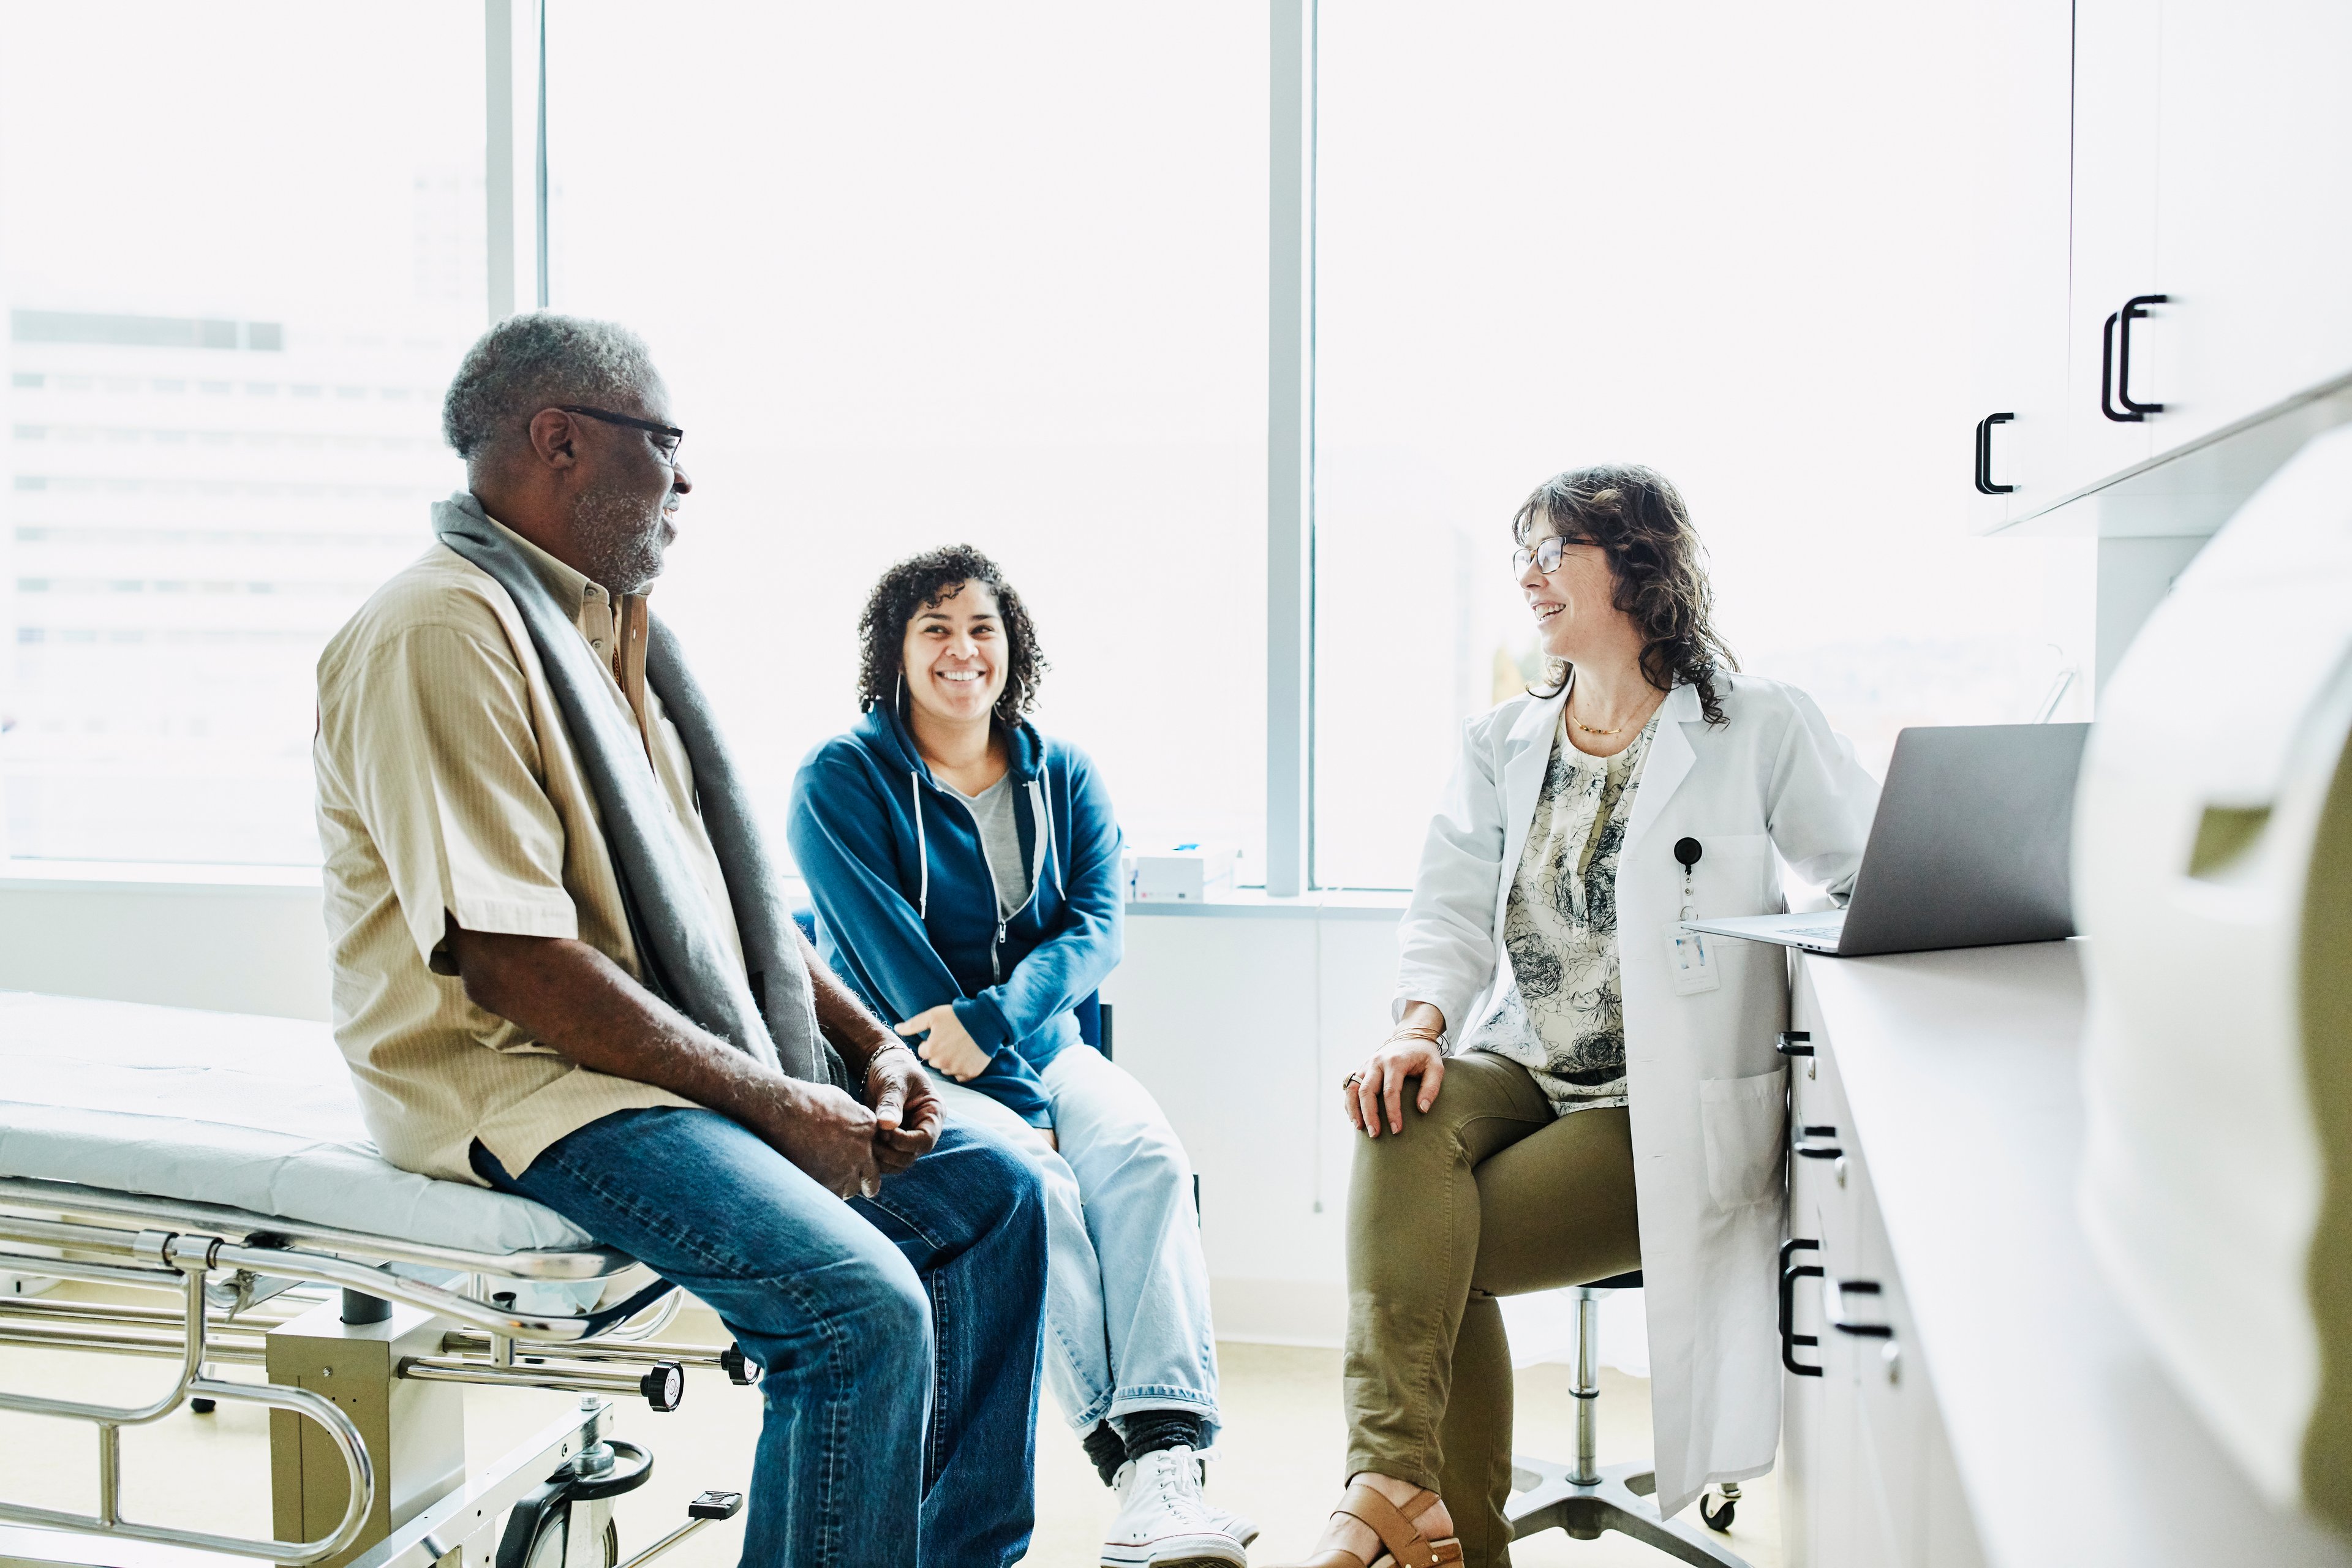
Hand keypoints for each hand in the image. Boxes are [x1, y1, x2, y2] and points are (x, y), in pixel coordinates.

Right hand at [748, 1078, 881, 1198]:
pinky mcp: (826, 1182)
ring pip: (852, 1189)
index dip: (868, 1159)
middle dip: (866, 1183)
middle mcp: (862, 1151)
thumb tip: (854, 1121)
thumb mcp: (840, 1100)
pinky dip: (827, 1192)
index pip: (878, 1152)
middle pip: (872, 1179)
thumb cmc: (807, 1100)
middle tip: (858, 1185)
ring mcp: (845, 1169)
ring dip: (844, 1188)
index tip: (859, 1163)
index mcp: (868, 1128)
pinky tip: (819, 1186)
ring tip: (831, 1183)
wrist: (785, 1110)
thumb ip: (853, 1116)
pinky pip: (833, 1196)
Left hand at [864, 1044, 942, 1174]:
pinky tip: (864, 1142)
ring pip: (899, 1162)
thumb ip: (891, 1103)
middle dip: (890, 1152)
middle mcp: (924, 1129)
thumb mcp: (893, 1081)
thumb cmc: (894, 1068)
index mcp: (933, 1114)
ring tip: (866, 1140)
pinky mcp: (894, 1141)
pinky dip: (876, 1157)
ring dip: (882, 1158)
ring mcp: (909, 1137)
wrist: (884, 1066)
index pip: (925, 1140)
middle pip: (912, 1156)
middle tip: (871, 1137)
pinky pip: (888, 1159)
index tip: (883, 1130)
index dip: (903, 1141)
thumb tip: (887, 1125)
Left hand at [896, 1004, 990, 1081]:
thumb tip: (896, 1028)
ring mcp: (957, 1069)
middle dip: (940, 1052)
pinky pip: (961, 1075)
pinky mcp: (970, 1074)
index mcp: (931, 1050)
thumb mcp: (933, 1016)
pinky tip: (967, 1055)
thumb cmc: (958, 1016)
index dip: (931, 1042)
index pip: (924, 1051)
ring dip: (951, 1060)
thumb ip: (913, 1024)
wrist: (987, 1021)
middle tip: (952, 1039)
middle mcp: (942, 1063)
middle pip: (935, 1061)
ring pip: (947, 1068)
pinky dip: (962, 1068)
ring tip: (960, 1045)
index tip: (941, 1034)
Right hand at [1346, 1033, 1446, 1137]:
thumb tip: (1422, 1110)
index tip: (1396, 1130)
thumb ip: (1431, 1088)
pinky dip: (1349, 1101)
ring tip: (1359, 1128)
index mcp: (1395, 1062)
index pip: (1390, 1091)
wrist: (1410, 1035)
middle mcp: (1377, 1062)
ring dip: (1354, 1109)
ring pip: (1353, 1088)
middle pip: (1366, 1091)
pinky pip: (1349, 1085)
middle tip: (1374, 1134)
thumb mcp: (1436, 1067)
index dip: (1392, 1112)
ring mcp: (1367, 1064)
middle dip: (1369, 1115)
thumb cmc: (1424, 1055)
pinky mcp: (1362, 1067)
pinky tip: (1354, 1117)